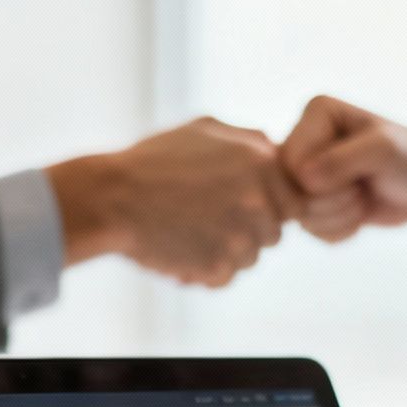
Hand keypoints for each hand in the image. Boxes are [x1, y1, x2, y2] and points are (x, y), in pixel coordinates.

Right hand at [46, 117, 298, 286]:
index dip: (268, 207)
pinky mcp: (219, 267)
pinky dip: (203, 271)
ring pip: (250, 258)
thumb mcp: (203, 129)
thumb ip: (249, 138)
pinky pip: (224, 278)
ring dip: (225, 252)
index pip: (295, 202)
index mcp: (263, 163)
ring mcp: (242, 237)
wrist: (112, 199)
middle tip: (205, 219)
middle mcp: (260, 200)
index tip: (235, 204)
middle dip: (246, 230)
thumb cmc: (153, 161)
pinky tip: (178, 250)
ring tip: (187, 233)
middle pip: (274, 233)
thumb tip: (277, 149)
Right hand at [279, 95, 406, 254]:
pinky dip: (339, 231)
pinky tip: (360, 214)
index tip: (357, 176)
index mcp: (317, 113)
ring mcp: (308, 171)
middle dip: (330, 202)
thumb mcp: (384, 151)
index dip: (320, 182)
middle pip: (289, 190)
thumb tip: (303, 178)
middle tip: (361, 190)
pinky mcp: (316, 199)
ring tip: (363, 199)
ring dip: (338, 217)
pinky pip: (311, 230)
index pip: (289, 162)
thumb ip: (342, 160)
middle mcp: (306, 139)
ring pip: (299, 215)